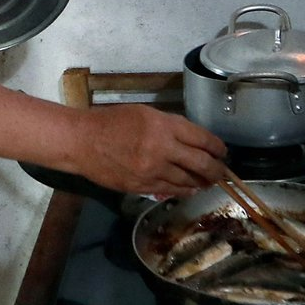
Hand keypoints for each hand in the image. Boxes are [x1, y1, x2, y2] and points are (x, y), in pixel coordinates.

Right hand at [69, 104, 227, 196]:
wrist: (82, 142)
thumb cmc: (111, 122)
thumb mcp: (144, 114)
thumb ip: (170, 126)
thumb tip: (192, 141)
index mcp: (163, 126)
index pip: (202, 139)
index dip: (217, 147)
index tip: (223, 152)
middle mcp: (162, 149)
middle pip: (201, 164)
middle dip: (216, 170)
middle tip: (222, 173)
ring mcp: (152, 171)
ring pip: (188, 181)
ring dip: (201, 182)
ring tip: (208, 182)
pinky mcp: (142, 187)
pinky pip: (171, 191)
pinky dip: (184, 190)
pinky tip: (190, 189)